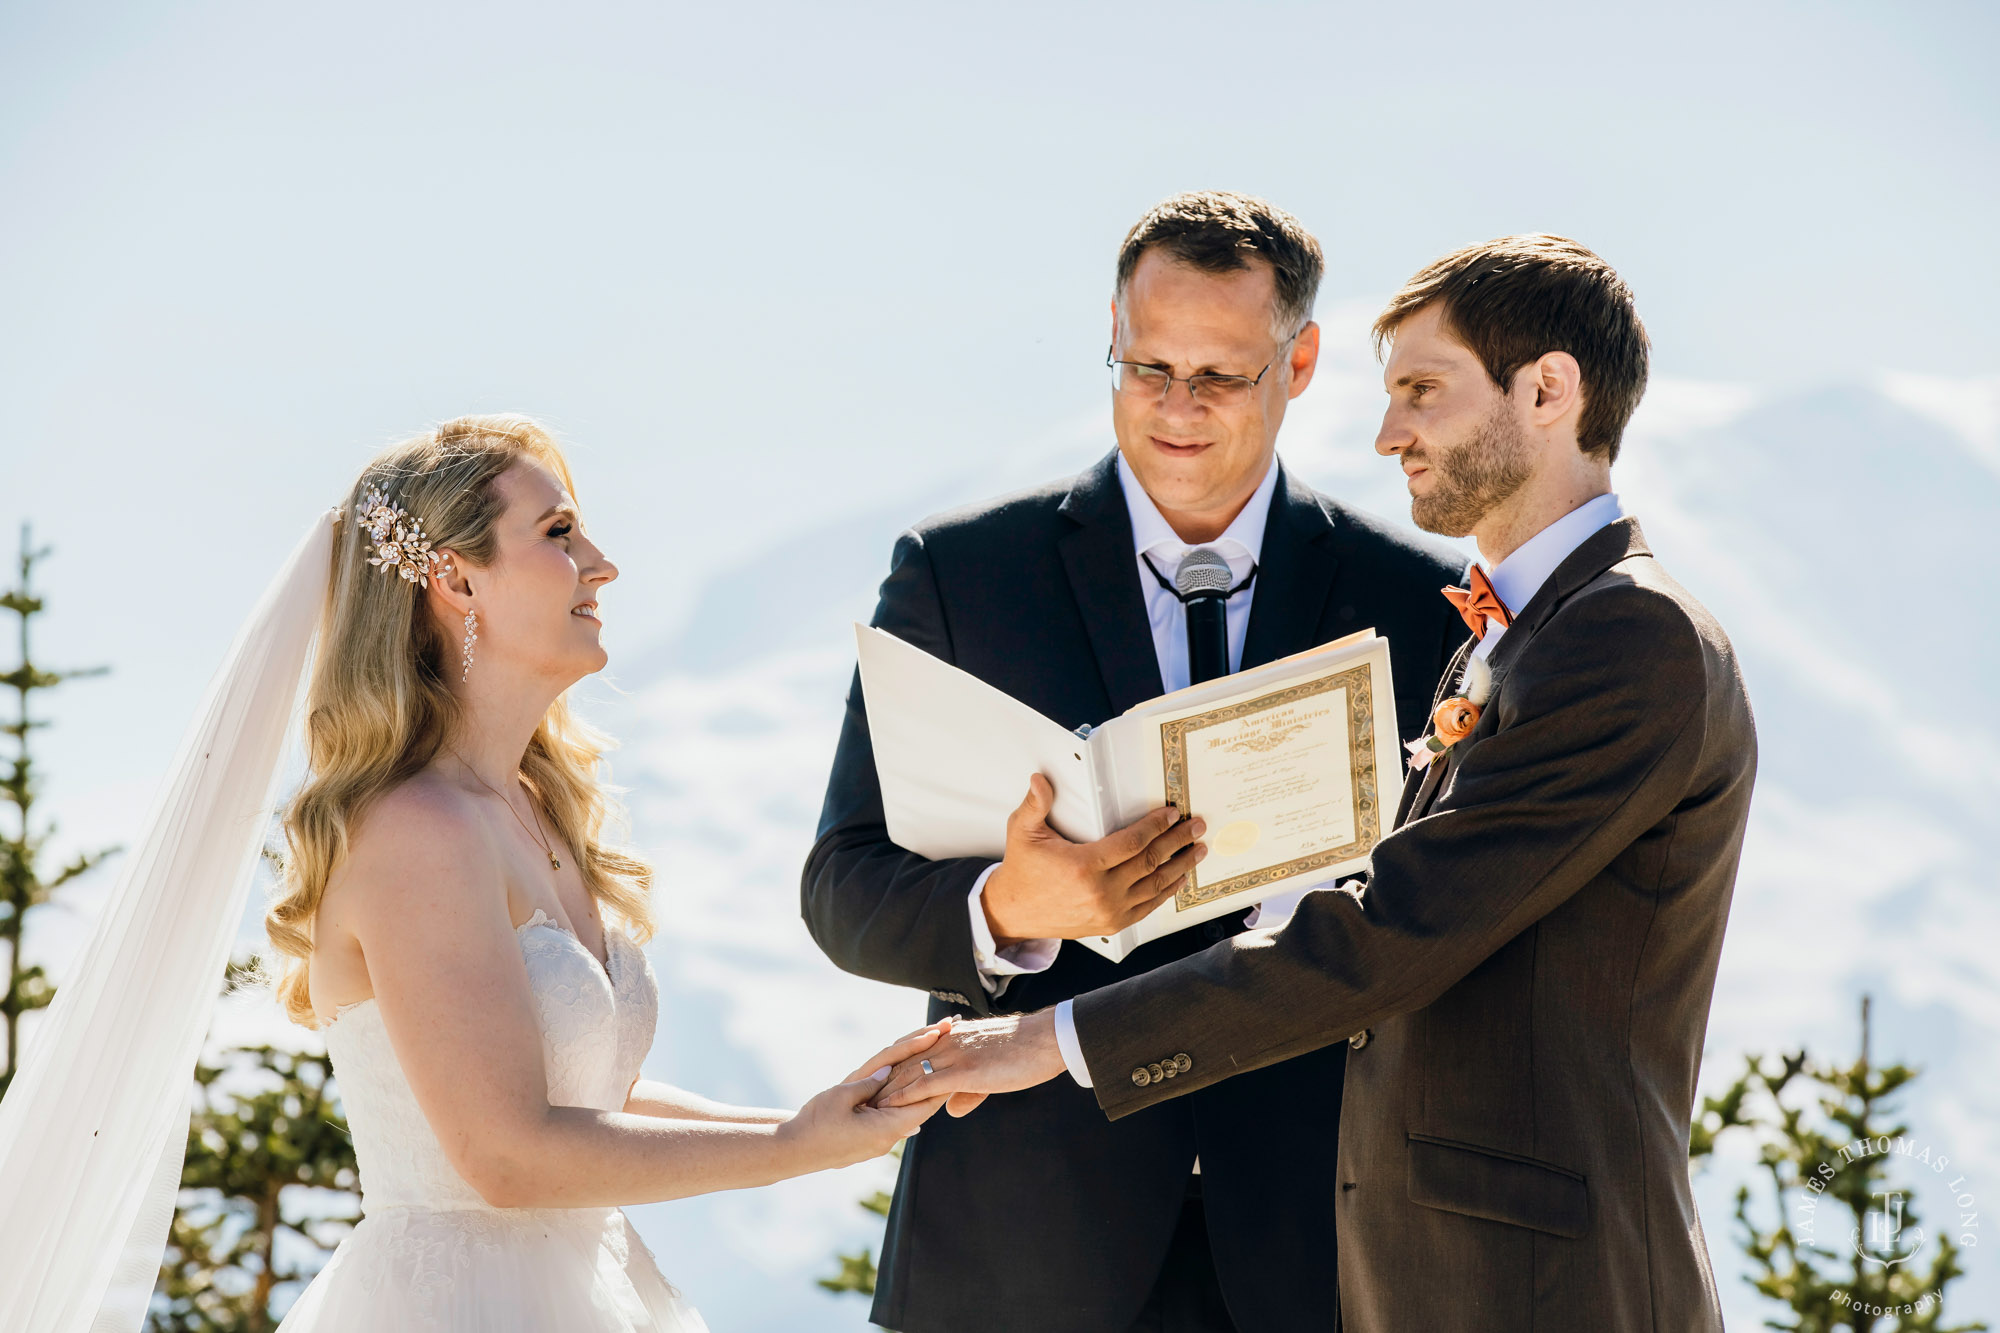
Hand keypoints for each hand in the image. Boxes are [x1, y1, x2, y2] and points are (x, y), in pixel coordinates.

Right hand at [775, 1021, 951, 1171]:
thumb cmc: (815, 1123)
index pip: (925, 1102)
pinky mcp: (870, 1136)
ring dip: (920, 1086)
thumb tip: (889, 1071)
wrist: (793, 1150)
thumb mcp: (841, 1096)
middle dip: (933, 1076)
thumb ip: (869, 1083)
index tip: (956, 1060)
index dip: (942, 1081)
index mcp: (886, 1127)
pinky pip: (893, 1115)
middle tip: (945, 1049)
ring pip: (907, 1108)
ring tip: (932, 1066)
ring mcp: (880, 1138)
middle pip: (919, 1102)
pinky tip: (915, 1089)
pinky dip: (903, 1098)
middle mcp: (888, 1135)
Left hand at [873, 1010, 1067, 1117]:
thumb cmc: (1026, 1053)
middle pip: (904, 1063)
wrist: (1046, 1040)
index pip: (914, 1054)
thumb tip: (950, 1109)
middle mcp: (947, 1043)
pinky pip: (926, 1084)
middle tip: (859, 1101)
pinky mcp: (964, 1070)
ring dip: (885, 1092)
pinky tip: (889, 1108)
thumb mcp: (992, 1071)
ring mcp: (954, 1056)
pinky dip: (905, 1097)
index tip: (874, 1088)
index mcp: (953, 1039)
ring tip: (864, 1108)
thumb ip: (968, 1090)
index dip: (892, 1072)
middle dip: (881, 1083)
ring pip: (909, 1073)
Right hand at [982, 774, 1207, 945]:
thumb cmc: (1022, 871)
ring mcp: (1109, 911)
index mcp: (1084, 866)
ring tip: (1197, 849)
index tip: (1171, 814)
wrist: (1014, 912)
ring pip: (1155, 886)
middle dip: (1177, 842)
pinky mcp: (1112, 923)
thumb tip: (1039, 779)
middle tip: (1195, 826)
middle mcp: (1101, 892)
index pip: (1131, 842)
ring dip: (1180, 866)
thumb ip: (1035, 805)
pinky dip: (1167, 892)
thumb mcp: (1022, 832)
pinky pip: (1148, 907)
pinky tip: (1179, 878)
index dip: (1155, 826)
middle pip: (1150, 862)